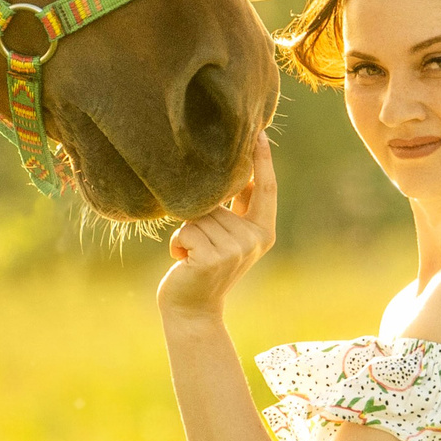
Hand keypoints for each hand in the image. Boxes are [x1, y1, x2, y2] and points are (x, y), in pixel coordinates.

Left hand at [159, 130, 275, 320]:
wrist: (192, 309)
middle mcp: (254, 239)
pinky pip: (186, 231)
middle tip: (201, 248)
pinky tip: (184, 263)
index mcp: (263, 231)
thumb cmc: (204, 266)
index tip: (258, 131)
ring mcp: (235, 250)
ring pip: (198, 216)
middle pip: (216, 201)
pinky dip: (177, 244)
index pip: (263, 189)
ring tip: (193, 256)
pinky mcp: (212, 258)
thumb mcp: (228, 236)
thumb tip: (240, 170)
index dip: (262, 160)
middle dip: (199, 218)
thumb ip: (236, 209)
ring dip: (186, 234)